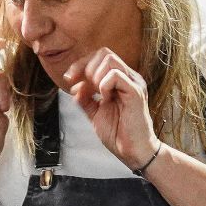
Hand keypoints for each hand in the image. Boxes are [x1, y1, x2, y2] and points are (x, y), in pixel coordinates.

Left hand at [64, 48, 159, 170]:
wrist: (132, 152)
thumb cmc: (118, 134)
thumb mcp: (95, 113)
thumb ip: (85, 98)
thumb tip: (75, 86)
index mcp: (121, 80)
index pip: (99, 57)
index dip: (80, 64)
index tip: (69, 79)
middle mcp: (129, 77)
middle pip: (104, 53)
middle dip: (85, 67)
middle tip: (82, 88)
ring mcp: (134, 83)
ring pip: (109, 60)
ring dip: (95, 75)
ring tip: (97, 94)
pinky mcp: (136, 93)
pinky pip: (116, 75)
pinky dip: (103, 85)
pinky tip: (105, 99)